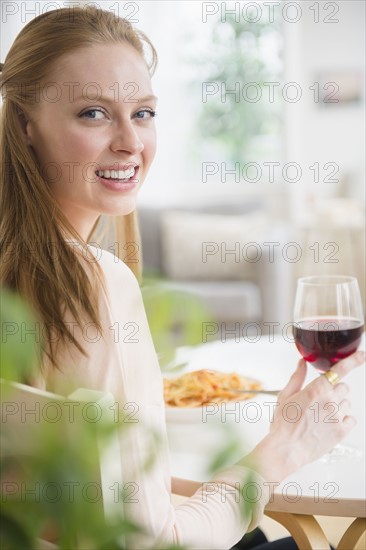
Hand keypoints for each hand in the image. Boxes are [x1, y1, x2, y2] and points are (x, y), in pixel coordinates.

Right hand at [242, 350, 364, 482]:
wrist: (286, 450)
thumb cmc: (283, 424)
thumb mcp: (285, 396)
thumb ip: (297, 377)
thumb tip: (302, 362)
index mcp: (316, 389)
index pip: (340, 369)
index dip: (353, 360)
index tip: (362, 355)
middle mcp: (330, 400)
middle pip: (343, 387)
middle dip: (333, 391)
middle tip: (319, 401)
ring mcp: (337, 416)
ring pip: (347, 403)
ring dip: (337, 406)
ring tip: (320, 416)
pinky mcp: (342, 431)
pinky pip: (351, 419)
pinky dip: (343, 420)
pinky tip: (328, 424)